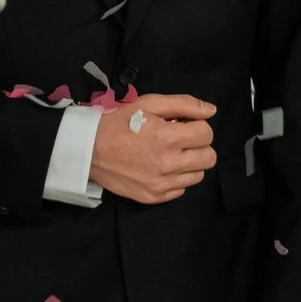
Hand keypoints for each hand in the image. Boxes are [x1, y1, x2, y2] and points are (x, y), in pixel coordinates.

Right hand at [86, 93, 216, 204]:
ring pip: (198, 175)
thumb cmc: (119, 123)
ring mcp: (162, 184)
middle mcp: (169, 164)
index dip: (197, 126)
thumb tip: (211, 111)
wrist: (89, 150)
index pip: (207, 134)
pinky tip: (160, 167)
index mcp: (168, 138)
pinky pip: (181, 189)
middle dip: (198, 145)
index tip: (183, 125)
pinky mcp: (154, 197)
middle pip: (209, 158)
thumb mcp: (149, 104)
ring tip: (170, 154)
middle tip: (180, 140)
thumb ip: (183, 104)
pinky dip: (176, 178)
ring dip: (189, 163)